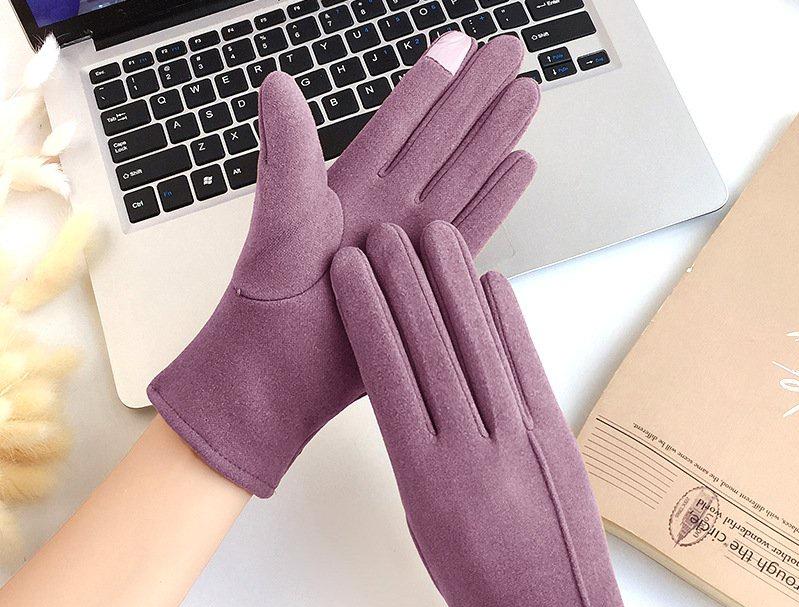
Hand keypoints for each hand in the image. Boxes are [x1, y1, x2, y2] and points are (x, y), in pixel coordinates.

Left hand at [148, 32, 538, 496]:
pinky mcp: (428, 278)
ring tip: (528, 95)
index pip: (398, 122)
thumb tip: (276, 80)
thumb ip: (288, 153)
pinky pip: (470, 231)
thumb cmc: (268, 300)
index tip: (460, 41)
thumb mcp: (279, 219)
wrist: (281, 371)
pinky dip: (497, 200)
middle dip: (478, 95)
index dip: (430, 82)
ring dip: (497, 138)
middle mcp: (384, 209)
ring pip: (463, 178)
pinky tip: (521, 167)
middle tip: (513, 52)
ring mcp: (409, 243)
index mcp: (346, 187)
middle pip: (442, 141)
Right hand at [330, 221, 662, 606]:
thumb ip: (419, 452)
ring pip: (479, 349)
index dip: (367, 314)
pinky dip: (510, 322)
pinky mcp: (558, 440)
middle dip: (405, 283)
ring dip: (455, 288)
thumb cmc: (475, 584)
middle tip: (386, 234)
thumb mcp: (426, 519)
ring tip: (436, 240)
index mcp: (423, 475)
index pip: (386, 374)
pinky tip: (494, 284)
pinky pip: (527, 370)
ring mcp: (520, 441)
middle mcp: (469, 449)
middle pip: (431, 348)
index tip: (350, 271)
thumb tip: (419, 394)